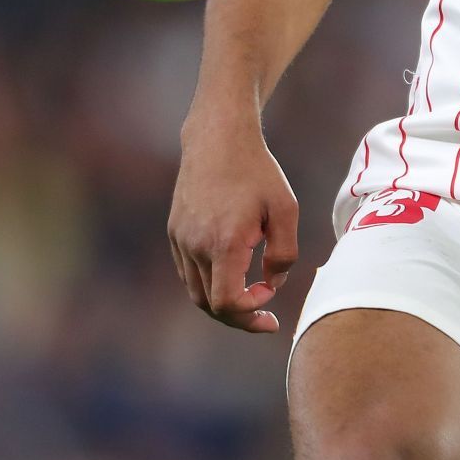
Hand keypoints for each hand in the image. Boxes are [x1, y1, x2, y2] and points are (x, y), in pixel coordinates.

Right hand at [167, 110, 299, 333]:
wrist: (218, 140)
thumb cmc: (258, 173)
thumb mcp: (285, 209)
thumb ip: (284, 253)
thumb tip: (273, 285)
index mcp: (224, 242)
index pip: (226, 303)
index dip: (250, 313)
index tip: (271, 301)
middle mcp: (195, 246)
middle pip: (209, 305)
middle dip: (239, 317)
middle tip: (265, 318)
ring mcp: (180, 240)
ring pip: (196, 292)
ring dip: (222, 303)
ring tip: (250, 299)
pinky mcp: (174, 233)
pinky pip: (189, 273)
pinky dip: (209, 284)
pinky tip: (232, 275)